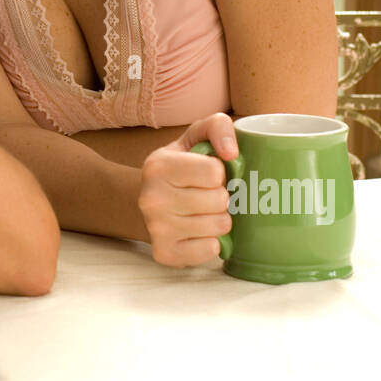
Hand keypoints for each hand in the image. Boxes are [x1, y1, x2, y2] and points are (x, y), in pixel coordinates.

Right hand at [137, 112, 237, 267]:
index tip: (207, 174)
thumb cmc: (181, 167)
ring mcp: (156, 228)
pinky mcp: (164, 253)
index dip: (219, 172)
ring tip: (204, 213)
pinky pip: (210, 251)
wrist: (148, 200)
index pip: (215, 172)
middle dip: (221, 197)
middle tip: (206, 195)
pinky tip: (199, 233)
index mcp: (158, 165)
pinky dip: (212, 243)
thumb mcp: (195, 137)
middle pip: (219, 200)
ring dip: (219, 219)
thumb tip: (231, 152)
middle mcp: (151, 197)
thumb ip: (218, 127)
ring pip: (218, 227)